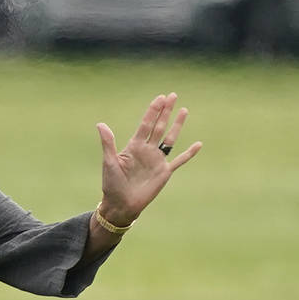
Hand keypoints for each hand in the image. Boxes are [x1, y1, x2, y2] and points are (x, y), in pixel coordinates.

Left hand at [96, 92, 201, 224]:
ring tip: (184, 110)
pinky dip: (189, 153)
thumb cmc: (112, 184)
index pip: (146, 125)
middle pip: (159, 126)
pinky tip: (198, 144)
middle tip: (173, 95)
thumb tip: (100, 124)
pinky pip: (179, 161)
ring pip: (170, 139)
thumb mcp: (109, 162)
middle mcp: (147, 150)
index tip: (160, 98)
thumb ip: (108, 143)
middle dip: (165, 111)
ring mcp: (157, 160)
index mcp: (134, 146)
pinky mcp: (164, 173)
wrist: (121, 204)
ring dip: (177, 125)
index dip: (153, 111)